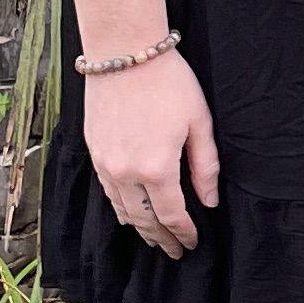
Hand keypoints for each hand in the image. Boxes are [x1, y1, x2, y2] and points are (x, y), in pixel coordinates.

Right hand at [85, 51, 218, 257]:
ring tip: (154, 238)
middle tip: (174, 252)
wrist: (124, 50)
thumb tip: (210, 201)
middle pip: (145, 220)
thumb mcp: (198, 122)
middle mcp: (126, 173)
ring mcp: (105, 164)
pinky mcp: (93, 151)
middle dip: (161, 239)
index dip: (184, 233)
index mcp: (157, 168)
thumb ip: (205, 166)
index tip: (193, 244)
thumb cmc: (168, 82)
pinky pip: (107, 192)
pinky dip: (121, 208)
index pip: (172, 215)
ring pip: (122, 210)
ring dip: (139, 228)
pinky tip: (130, 211)